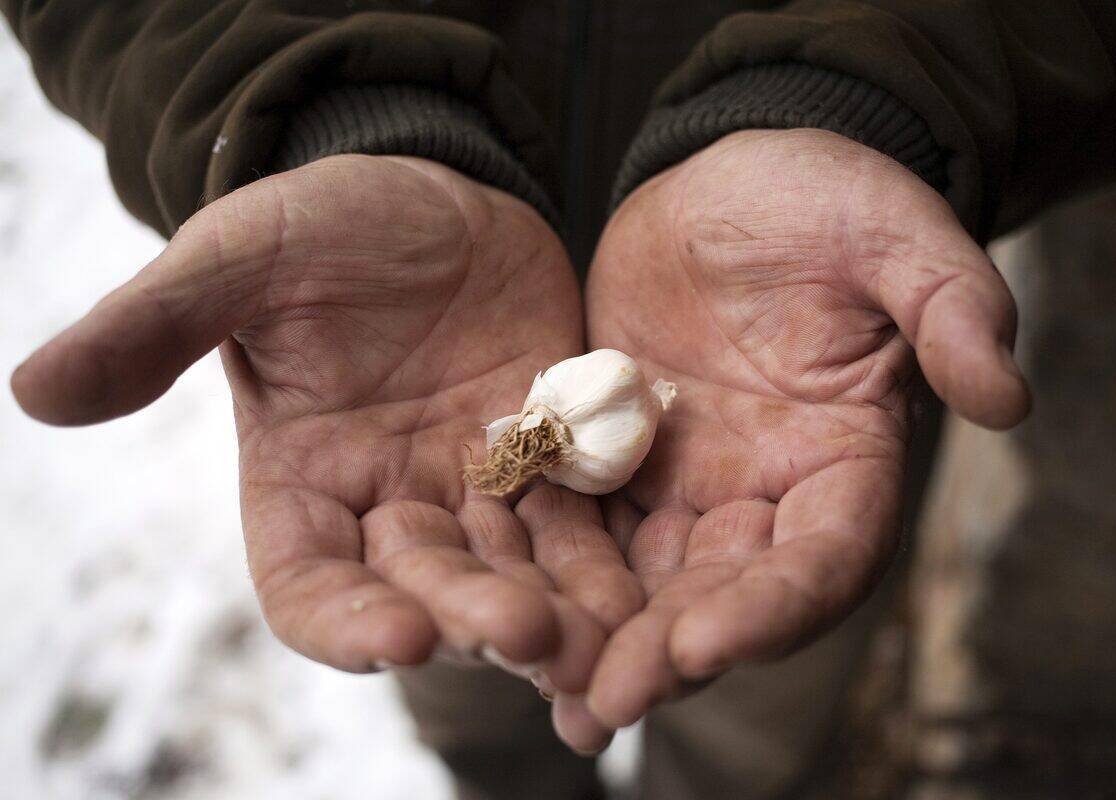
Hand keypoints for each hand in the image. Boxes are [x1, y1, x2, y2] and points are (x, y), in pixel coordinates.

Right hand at [11, 156, 642, 698]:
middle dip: (472, 615)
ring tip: (607, 646)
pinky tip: (656, 586)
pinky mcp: (553, 455)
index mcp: (302, 481)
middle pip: (426, 587)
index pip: (308, 585)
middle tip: (527, 637)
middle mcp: (391, 503)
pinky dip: (613, 553)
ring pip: (517, 568)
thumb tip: (34, 389)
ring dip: (561, 611)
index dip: (343, 621)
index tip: (394, 639)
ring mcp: (478, 485)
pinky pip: (585, 516)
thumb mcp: (237, 257)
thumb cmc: (318, 223)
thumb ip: (156, 324)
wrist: (429, 191)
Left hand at [572, 129, 1029, 738]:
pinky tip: (496, 603)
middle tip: (604, 703)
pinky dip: (546, 565)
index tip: (706, 643)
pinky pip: (578, 522)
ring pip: (646, 578)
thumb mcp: (893, 234)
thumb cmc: (822, 200)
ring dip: (601, 635)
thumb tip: (1009, 399)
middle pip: (726, 591)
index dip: (774, 606)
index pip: (826, 555)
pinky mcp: (615, 458)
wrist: (724, 181)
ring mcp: (687, 481)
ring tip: (548, 693)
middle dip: (670, 649)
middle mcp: (767, 489)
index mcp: (846, 457)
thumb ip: (951, 307)